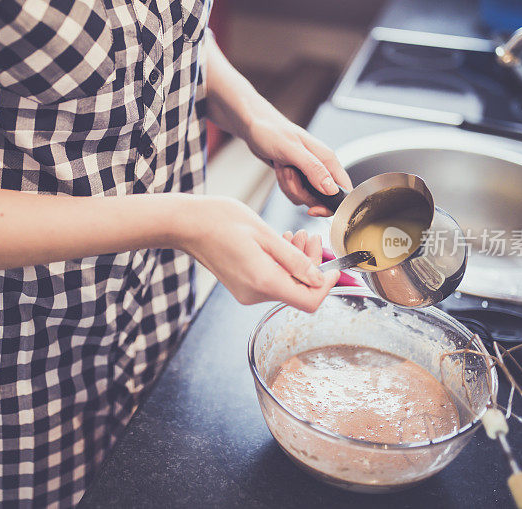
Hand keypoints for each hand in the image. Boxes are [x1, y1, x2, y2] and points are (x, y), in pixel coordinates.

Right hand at [180, 197, 339, 311]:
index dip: (327, 285)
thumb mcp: (265, 234)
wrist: (187, 224)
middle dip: (312, 266)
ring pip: (286, 285)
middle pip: (298, 291)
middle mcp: (255, 294)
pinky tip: (280, 244)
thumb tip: (319, 278)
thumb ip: (295, 259)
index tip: (335, 266)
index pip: (309, 300)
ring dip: (297, 263)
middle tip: (311, 237)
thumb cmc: (221, 221)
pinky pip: (271, 281)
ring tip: (296, 235)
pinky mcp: (242, 286)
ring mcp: (247, 292)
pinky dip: (281, 265)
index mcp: (264, 281)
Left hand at [244, 103, 351, 216]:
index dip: (331, 205)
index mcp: (327, 159)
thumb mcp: (293, 151)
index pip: (343, 190)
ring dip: (289, 186)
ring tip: (283, 166)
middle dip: (301, 192)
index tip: (313, 208)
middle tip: (290, 174)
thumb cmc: (272, 131)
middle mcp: (321, 167)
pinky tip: (280, 169)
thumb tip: (331, 189)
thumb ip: (314, 169)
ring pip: (305, 197)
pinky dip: (284, 185)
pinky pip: (295, 193)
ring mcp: (309, 173)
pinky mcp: (298, 177)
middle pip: (321, 198)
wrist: (255, 126)